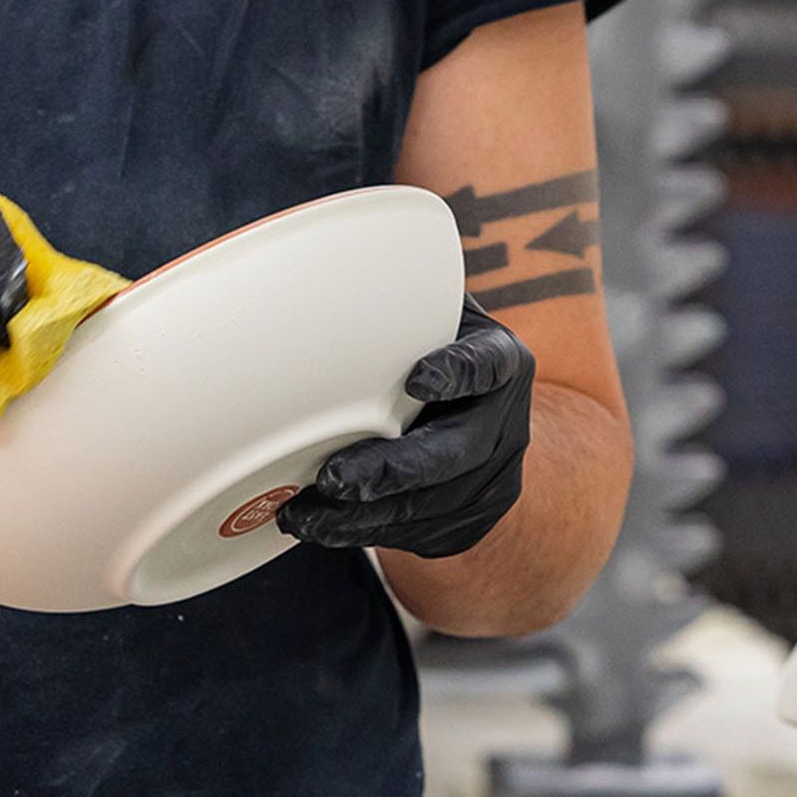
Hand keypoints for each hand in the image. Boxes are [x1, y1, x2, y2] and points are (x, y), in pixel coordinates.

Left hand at [279, 297, 532, 558]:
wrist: (487, 421)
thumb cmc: (429, 349)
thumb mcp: (428, 315)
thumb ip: (389, 299)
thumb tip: (290, 261)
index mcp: (501, 361)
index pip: (488, 365)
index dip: (457, 373)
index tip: (416, 378)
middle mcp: (506, 423)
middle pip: (454, 454)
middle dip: (391, 471)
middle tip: (333, 478)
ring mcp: (492, 479)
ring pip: (428, 507)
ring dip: (362, 517)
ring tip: (303, 514)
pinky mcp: (469, 522)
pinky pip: (416, 536)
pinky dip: (365, 535)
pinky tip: (320, 529)